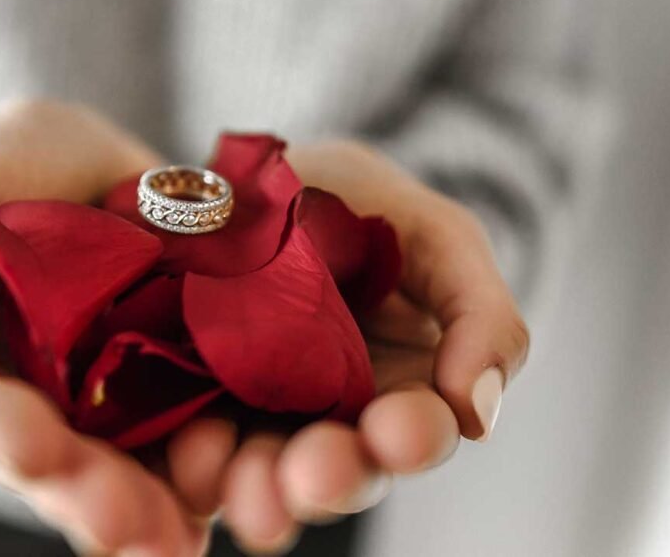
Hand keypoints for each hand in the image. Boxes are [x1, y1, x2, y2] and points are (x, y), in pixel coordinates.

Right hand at [0, 101, 207, 554]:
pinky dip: (208, 471)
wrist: (90, 156)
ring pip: (123, 468)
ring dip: (151, 506)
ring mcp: (107, 398)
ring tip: (177, 535)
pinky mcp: (173, 383)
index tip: (32, 447)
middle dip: (87, 495)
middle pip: (53, 463)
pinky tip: (229, 497)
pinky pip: (188, 437)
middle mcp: (34, 397)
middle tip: (127, 523)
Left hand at [163, 140, 529, 553]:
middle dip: (328, 477)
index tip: (398, 433)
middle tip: (312, 477)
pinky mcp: (188, 402)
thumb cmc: (360, 204)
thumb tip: (477, 416)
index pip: (415, 431)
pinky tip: (192, 453)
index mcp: (399, 388)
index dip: (411, 438)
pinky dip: (193, 459)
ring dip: (258, 488)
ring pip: (262, 472)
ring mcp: (255, 414)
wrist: (258, 176)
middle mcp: (329, 417)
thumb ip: (481, 314)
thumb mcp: (436, 236)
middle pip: (337, 469)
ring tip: (243, 493)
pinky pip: (192, 445)